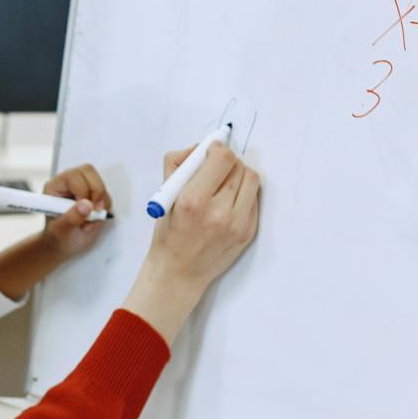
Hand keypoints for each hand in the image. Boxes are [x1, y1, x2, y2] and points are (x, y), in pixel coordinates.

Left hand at [38, 162, 113, 260]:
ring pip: (100, 183)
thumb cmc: (57, 237)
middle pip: (89, 171)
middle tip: (93, 212)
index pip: (73, 176)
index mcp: (55, 187)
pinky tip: (93, 220)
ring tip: (88, 221)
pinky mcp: (94, 195)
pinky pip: (106, 195)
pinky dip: (104, 209)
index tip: (86, 210)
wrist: (64, 245)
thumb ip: (72, 218)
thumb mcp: (61, 231)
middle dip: (96, 193)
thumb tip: (86, 205)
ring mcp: (82, 188)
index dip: (83, 191)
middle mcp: (68, 183)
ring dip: (100, 204)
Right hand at [123, 143, 260, 339]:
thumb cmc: (169, 233)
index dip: (217, 149)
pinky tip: (229, 201)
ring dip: (239, 175)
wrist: (179, 272)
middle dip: (227, 162)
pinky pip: (254, 199)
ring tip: (225, 183)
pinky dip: (243, 193)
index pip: (222, 158)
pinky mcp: (248, 232)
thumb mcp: (163, 196)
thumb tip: (200, 147)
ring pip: (252, 179)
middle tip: (216, 169)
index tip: (210, 153)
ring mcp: (237, 224)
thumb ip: (178, 164)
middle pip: (239, 167)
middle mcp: (218, 213)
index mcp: (193, 201)